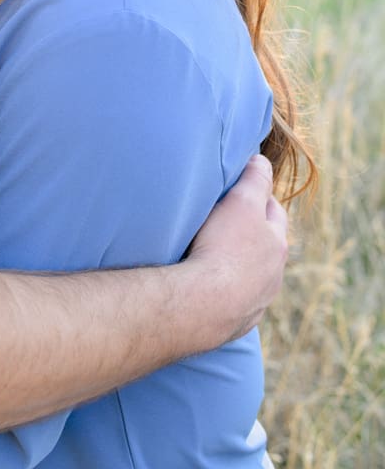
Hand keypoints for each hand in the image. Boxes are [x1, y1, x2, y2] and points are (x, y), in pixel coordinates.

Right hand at [187, 155, 288, 341]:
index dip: (258, 196)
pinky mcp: (237, 321)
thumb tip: (262, 160)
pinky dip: (226, 290)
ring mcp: (257, 300)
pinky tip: (209, 285)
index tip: (241, 190)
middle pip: (266, 245)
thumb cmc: (222, 247)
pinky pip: (235, 300)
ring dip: (240, 264)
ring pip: (252, 274)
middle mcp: (273, 274)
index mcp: (277, 244)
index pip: (273, 211)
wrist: (203, 304)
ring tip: (214, 254)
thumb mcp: (241, 202)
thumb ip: (255, 178)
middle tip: (228, 221)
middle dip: (252, 232)